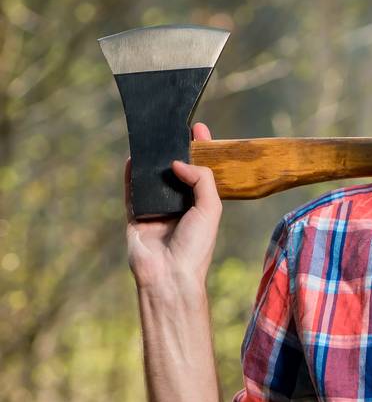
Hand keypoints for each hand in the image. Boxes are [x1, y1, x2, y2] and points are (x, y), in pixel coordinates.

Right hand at [125, 123, 222, 292]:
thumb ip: (202, 179)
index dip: (201, 150)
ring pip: (152, 178)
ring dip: (152, 159)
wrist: (169, 275)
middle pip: (176, 171)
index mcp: (200, 206)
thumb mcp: (210, 209)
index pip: (201, 171)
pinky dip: (131, 174)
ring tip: (153, 136)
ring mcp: (156, 210)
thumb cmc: (195, 247)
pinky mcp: (136, 216)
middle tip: (173, 127)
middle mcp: (179, 206)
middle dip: (175, 149)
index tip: (199, 128)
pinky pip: (131, 190)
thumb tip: (177, 162)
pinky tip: (133, 157)